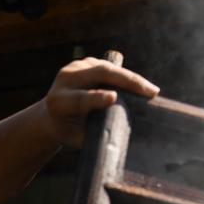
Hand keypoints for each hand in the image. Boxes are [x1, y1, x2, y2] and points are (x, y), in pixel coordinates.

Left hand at [42, 57, 159, 147]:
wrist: (52, 114)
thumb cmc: (68, 130)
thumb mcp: (76, 137)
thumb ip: (93, 136)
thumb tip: (118, 141)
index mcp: (58, 101)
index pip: (79, 98)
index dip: (96, 97)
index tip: (113, 98)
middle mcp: (65, 79)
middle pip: (99, 74)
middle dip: (126, 82)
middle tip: (149, 92)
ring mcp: (76, 67)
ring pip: (108, 68)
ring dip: (131, 79)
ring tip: (151, 91)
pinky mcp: (87, 62)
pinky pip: (110, 67)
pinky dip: (127, 77)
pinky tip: (142, 86)